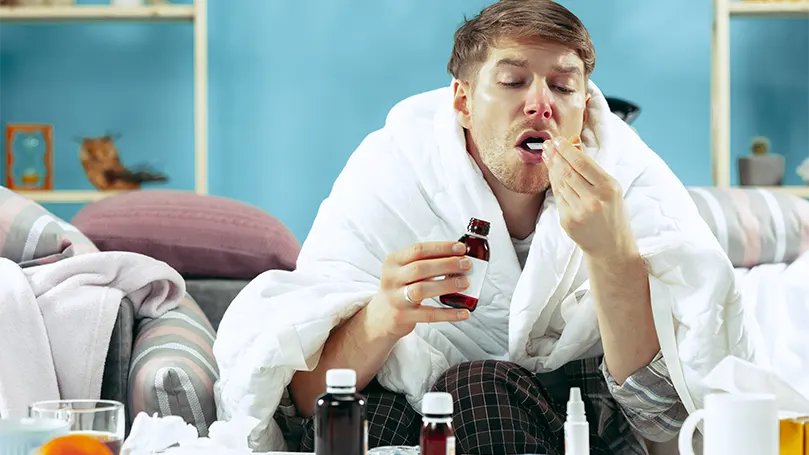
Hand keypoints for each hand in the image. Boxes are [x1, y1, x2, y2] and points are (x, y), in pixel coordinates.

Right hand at [365, 241, 472, 338]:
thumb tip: (459, 258)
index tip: (460, 248)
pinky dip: (448, 313)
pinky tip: (463, 312)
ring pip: (421, 290)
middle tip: (466, 264)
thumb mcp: (405, 270)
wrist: (382, 315)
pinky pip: (429, 315)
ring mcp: (396, 299)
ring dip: (446, 285)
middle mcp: (392, 279)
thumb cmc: (401, 287)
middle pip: (420, 268)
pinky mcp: (403, 317)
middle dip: (447, 264)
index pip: (418, 250)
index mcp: (393, 262)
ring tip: (465, 283)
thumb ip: (428, 262)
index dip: (441, 248)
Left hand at [544, 136, 635, 259]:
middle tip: (547, 145)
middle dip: (555, 156)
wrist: (611, 246)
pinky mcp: (568, 221)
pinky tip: (552, 174)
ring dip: (552, 168)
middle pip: (567, 172)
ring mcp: (579, 212)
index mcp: (608, 188)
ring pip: (560, 184)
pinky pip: (557, 197)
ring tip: (547, 156)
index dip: (566, 150)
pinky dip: (554, 184)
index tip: (557, 140)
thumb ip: (592, 168)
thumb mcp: (611, 188)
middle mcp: (594, 200)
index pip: (582, 163)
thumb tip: (573, 144)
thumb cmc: (612, 213)